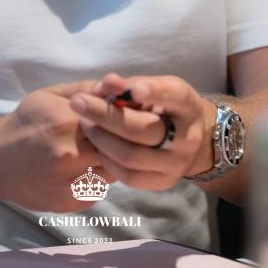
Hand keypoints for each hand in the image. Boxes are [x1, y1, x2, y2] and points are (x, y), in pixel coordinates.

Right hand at [0, 80, 111, 211]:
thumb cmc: (25, 122)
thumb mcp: (50, 95)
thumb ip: (84, 88)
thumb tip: (115, 85)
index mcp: (66, 123)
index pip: (112, 120)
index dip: (119, 119)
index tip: (117, 117)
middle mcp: (70, 155)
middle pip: (116, 148)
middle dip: (117, 141)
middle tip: (112, 136)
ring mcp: (70, 183)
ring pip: (111, 172)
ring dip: (109, 162)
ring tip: (93, 152)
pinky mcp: (69, 203)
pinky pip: (98, 190)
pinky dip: (95, 180)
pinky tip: (80, 170)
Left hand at [69, 72, 215, 190]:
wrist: (188, 139)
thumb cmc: (163, 105)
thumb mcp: (152, 87)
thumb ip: (128, 85)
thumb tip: (106, 83)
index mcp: (187, 105)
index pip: (172, 95)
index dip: (152, 91)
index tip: (131, 89)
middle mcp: (187, 137)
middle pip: (142, 130)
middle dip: (105, 116)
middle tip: (78, 102)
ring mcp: (176, 164)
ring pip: (131, 156)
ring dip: (101, 139)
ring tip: (84, 123)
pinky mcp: (162, 183)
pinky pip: (128, 177)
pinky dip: (107, 160)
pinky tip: (96, 145)